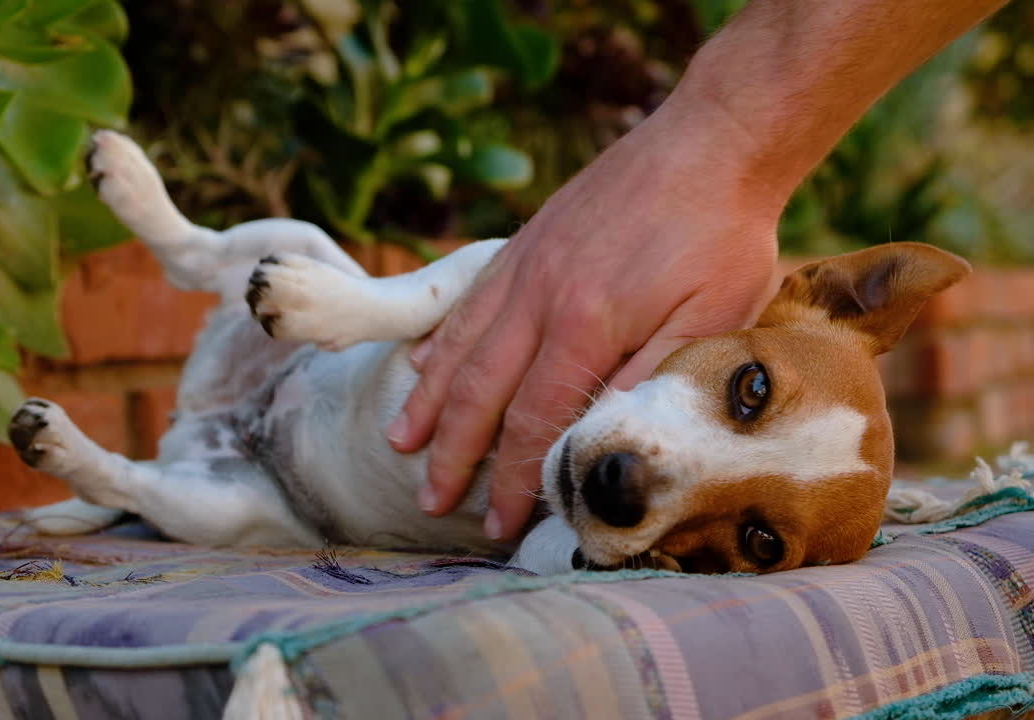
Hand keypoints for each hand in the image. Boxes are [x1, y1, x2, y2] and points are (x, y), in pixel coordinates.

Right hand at [386, 99, 780, 540]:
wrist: (713, 140)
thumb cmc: (724, 234)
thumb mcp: (713, 316)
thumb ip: (651, 377)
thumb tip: (600, 437)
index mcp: (586, 326)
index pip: (534, 421)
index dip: (512, 478)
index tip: (498, 524)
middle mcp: (539, 299)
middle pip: (480, 392)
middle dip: (452, 453)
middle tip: (431, 500)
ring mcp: (525, 267)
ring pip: (460, 346)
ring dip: (429, 401)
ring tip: (401, 442)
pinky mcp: (525, 243)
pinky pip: (469, 301)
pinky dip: (440, 340)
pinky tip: (420, 364)